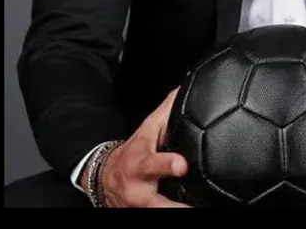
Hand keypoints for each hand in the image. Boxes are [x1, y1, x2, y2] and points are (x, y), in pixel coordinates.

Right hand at [96, 87, 189, 206]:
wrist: (104, 180)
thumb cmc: (133, 153)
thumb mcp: (146, 131)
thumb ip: (166, 113)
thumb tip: (185, 90)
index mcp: (141, 166)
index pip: (153, 164)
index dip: (167, 165)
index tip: (182, 165)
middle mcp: (141, 192)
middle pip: (157, 204)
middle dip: (174, 207)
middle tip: (194, 208)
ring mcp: (144, 209)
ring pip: (162, 214)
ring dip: (179, 213)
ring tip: (201, 212)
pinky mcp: (146, 216)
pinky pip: (163, 216)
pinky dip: (176, 214)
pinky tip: (196, 211)